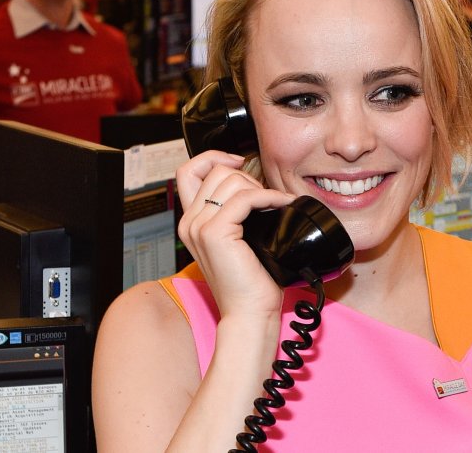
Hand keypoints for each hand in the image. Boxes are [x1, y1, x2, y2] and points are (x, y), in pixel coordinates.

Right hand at [176, 151, 294, 318]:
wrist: (248, 314)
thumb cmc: (250, 284)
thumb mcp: (240, 242)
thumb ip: (237, 216)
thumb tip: (258, 189)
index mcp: (191, 222)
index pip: (189, 171)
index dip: (213, 157)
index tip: (239, 162)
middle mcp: (189, 222)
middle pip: (215, 170)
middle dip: (246, 176)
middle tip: (266, 197)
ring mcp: (199, 227)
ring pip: (230, 180)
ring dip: (259, 187)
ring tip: (275, 204)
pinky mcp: (215, 233)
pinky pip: (245, 198)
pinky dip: (268, 196)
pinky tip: (282, 204)